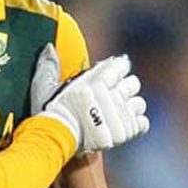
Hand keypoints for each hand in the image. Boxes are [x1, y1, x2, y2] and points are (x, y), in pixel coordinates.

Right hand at [33, 49, 148, 153]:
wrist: (58, 140)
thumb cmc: (52, 113)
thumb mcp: (46, 87)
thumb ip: (49, 66)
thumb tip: (50, 48)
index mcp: (98, 78)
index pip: (121, 65)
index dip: (118, 69)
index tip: (111, 77)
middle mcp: (113, 93)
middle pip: (133, 84)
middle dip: (125, 89)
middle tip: (113, 97)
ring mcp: (121, 113)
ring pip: (139, 104)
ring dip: (130, 107)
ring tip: (118, 113)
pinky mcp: (125, 132)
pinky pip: (141, 124)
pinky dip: (135, 125)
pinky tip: (124, 126)